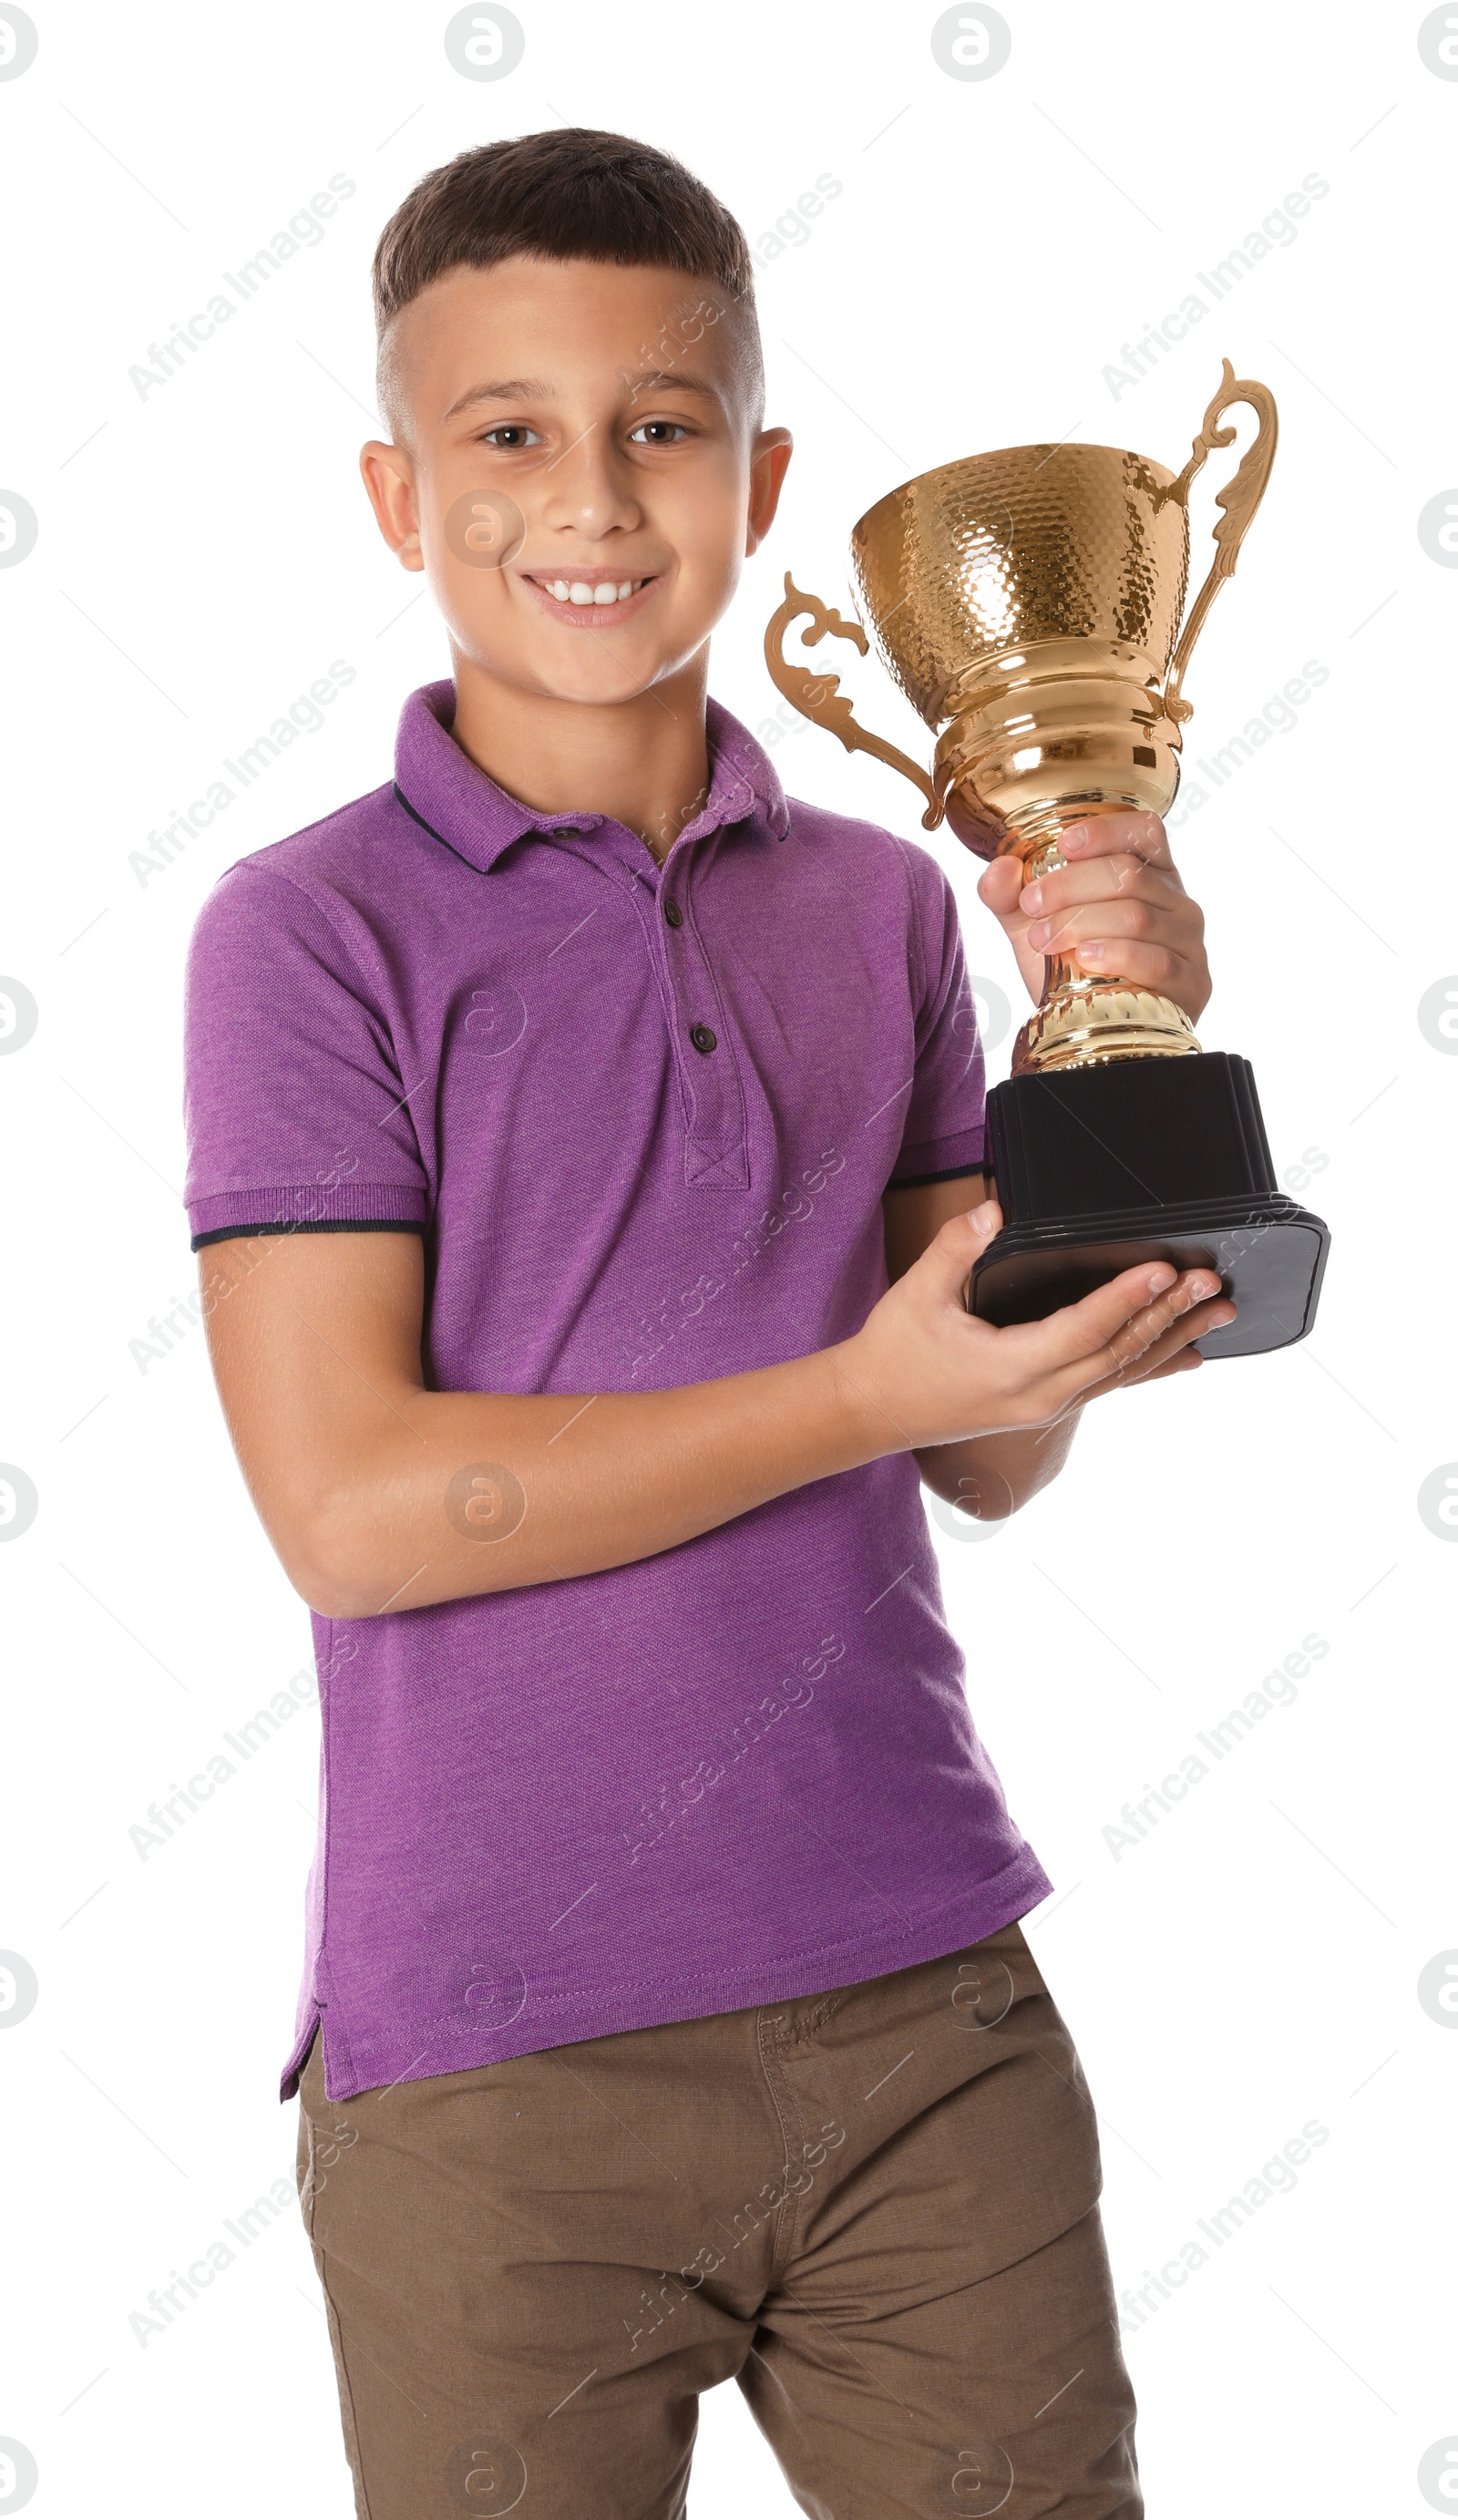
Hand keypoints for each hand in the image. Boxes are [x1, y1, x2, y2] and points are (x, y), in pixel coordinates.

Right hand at [839, 1200, 1235, 1450]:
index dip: (1127, 1298)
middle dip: (1169, 1315)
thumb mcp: (917, 1294)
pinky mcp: (1045, 1405)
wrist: (871, 1412)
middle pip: (1119, 1352)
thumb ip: (957, 1249)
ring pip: (1123, 1372)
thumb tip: (994, 1211)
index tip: (1165, 1269)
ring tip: (1218, 1313)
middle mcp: (1039, 1394)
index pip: (1084, 1329)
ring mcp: (1046, 1405)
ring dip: (1172, 1339)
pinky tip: (1184, 1355)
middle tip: (1211, 1282)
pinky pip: (1109, 1384)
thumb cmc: (892, 1354)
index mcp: (1011, 1367)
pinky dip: (1150, 1365)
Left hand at [975, 809, 1210, 1021]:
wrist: (1092, 1031)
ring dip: (1082, 923)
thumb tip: (1000, 869)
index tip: (1064, 844)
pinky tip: (1084, 959)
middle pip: (1130, 874)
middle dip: (1071, 885)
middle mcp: (1177, 901)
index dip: (1106, 830)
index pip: (1143, 831)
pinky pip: (1158, 961)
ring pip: (1138, 915)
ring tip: (1044, 939)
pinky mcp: (1192, 983)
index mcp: (1149, 874)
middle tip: (1032, 905)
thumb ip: (1010, 896)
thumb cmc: (1072, 970)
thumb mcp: (1033, 926)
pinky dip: (1117, 955)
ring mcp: (1188, 943)